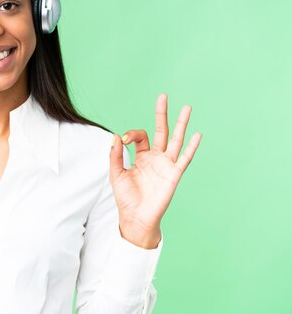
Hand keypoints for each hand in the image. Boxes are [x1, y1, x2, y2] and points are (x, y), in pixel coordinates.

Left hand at [109, 93, 201, 248]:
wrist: (136, 217)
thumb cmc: (126, 198)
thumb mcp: (116, 174)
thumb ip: (115, 156)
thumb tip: (115, 136)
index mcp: (142, 157)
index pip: (141, 136)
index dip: (131, 134)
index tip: (123, 140)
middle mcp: (156, 158)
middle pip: (161, 131)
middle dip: (162, 114)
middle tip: (163, 96)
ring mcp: (166, 165)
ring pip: (175, 139)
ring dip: (180, 124)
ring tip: (187, 107)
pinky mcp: (174, 174)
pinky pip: (184, 158)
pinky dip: (191, 147)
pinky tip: (197, 134)